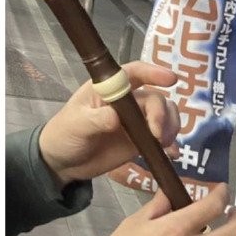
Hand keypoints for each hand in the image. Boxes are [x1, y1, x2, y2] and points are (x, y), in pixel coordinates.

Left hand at [39, 62, 179, 187]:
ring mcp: (136, 121)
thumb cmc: (64, 134)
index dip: (154, 72)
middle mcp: (127, 101)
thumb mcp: (76, 124)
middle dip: (161, 114)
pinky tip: (172, 154)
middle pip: (155, 98)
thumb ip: (96, 119)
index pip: (135, 73)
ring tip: (163, 143)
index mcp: (109, 89)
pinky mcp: (140, 140)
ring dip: (171, 126)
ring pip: (165, 115)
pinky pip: (162, 138)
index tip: (171, 80)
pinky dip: (170, 144)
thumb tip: (117, 118)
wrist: (63, 162)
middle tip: (157, 134)